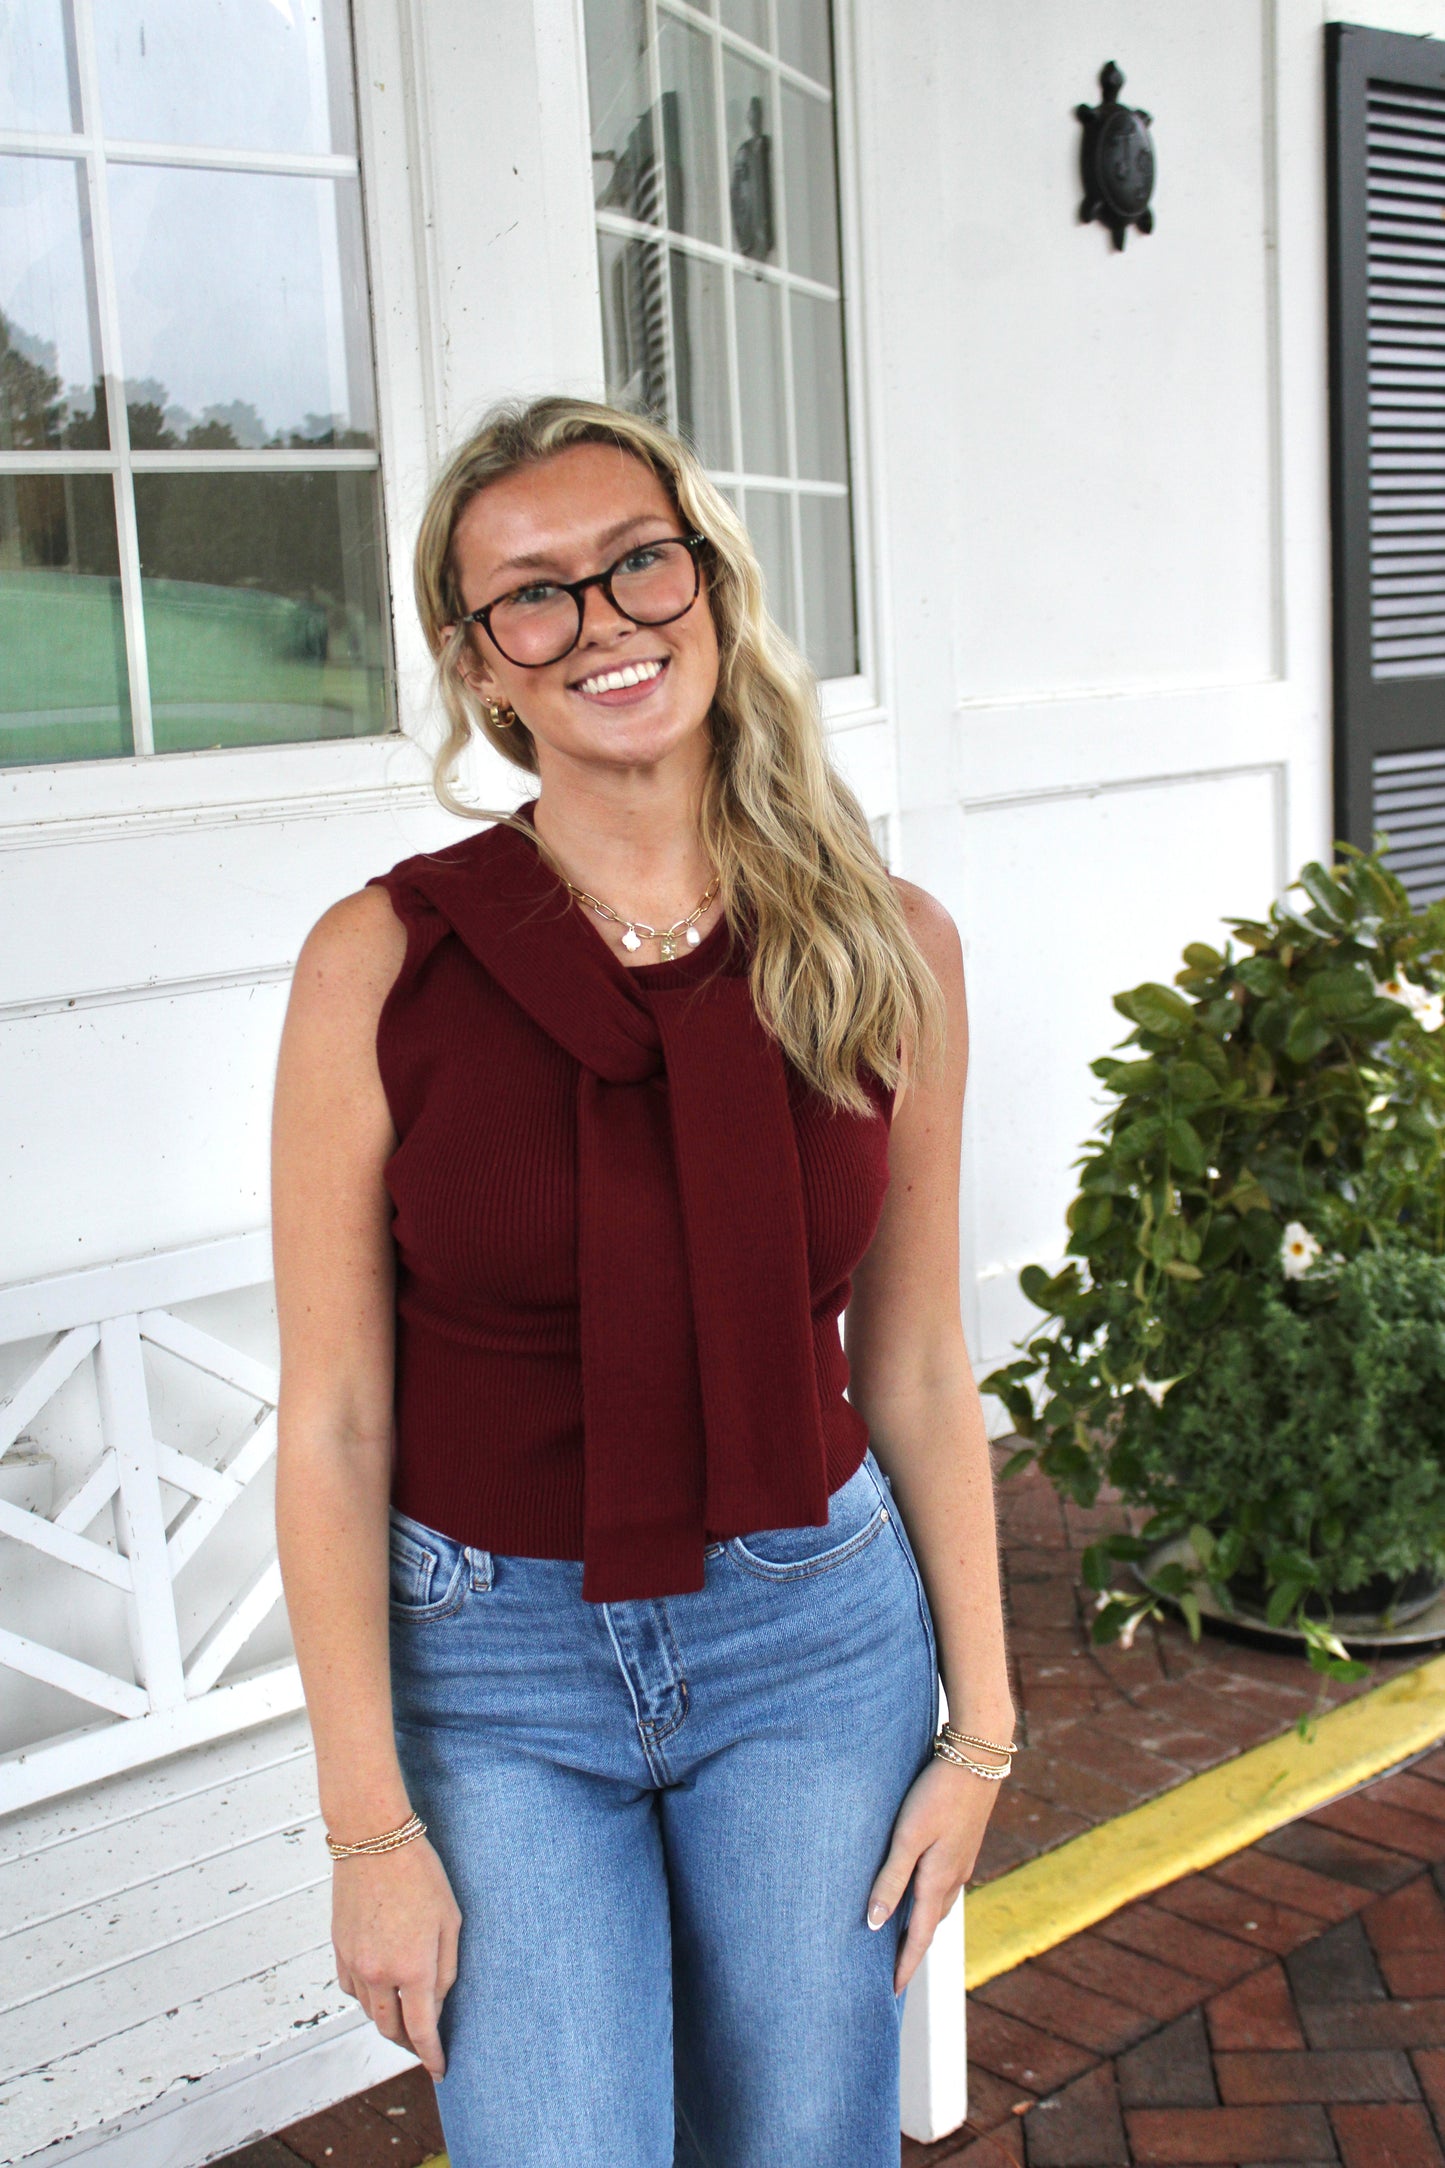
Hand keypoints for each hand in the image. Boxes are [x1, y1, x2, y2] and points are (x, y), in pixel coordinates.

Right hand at [332, 1834, 461, 2078]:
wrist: (372, 1838)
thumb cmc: (420, 1872)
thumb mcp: (450, 1919)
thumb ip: (446, 1968)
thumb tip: (437, 2003)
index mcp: (413, 1967)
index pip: (422, 2029)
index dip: (432, 2055)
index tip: (440, 2070)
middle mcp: (379, 1972)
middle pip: (391, 2029)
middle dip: (409, 2044)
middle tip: (424, 2046)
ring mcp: (355, 1962)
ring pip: (370, 2011)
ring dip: (388, 2021)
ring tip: (406, 2018)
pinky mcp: (339, 1948)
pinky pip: (351, 1989)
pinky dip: (367, 1998)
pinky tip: (381, 1990)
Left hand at [867, 1755, 1000, 1992]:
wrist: (977, 1758)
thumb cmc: (936, 1793)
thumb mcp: (908, 1836)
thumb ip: (891, 1878)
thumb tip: (874, 1924)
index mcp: (938, 1881)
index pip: (918, 1938)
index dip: (903, 1966)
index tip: (891, 1993)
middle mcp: (954, 1877)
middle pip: (929, 1926)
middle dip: (912, 1951)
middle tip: (892, 1972)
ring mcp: (962, 1861)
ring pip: (939, 1905)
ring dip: (922, 1926)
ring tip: (902, 1939)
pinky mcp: (963, 1844)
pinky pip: (945, 1885)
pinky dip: (930, 1901)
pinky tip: (921, 1891)